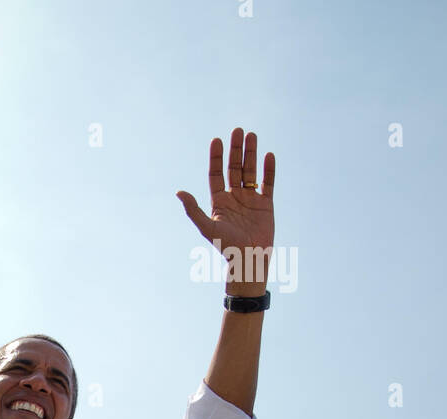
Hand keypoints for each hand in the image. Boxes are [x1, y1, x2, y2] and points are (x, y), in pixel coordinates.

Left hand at [177, 127, 275, 294]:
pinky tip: (268, 155)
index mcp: (219, 201)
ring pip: (250, 171)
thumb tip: (179, 192)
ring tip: (252, 135)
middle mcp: (234, 197)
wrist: (248, 259)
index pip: (216, 174)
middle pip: (234, 168)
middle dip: (236, 149)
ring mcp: (250, 199)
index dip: (216, 157)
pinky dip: (269, 170)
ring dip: (251, 154)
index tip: (217, 139)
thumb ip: (193, 209)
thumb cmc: (225, 246)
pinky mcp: (266, 204)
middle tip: (238, 130)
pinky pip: (268, 183)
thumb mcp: (207, 227)